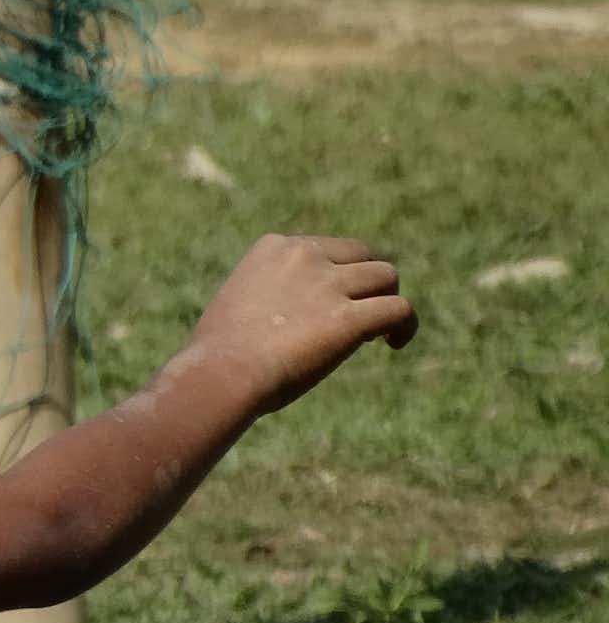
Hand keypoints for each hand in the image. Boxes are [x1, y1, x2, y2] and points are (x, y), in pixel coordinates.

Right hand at [183, 234, 417, 413]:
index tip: (328, 303)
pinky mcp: (350, 318)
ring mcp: (329, 285)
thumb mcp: (237, 308)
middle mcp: (304, 256)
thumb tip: (284, 324)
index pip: (323, 248)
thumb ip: (266, 300)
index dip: (334, 274)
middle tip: (361, 314)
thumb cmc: (216, 356)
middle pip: (362, 255)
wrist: (220, 374)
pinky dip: (405, 325)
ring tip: (378, 332)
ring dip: (387, 299)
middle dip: (366, 282)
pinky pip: (399, 310)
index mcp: (273, 248)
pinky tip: (395, 344)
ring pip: (386, 277)